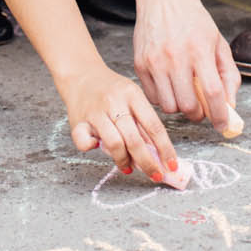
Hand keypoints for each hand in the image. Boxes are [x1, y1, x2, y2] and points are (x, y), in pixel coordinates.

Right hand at [59, 62, 184, 186]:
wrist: (81, 74)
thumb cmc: (110, 90)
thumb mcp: (132, 97)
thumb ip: (143, 123)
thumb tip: (159, 155)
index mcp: (132, 94)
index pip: (153, 126)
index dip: (165, 149)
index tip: (172, 166)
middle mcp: (114, 102)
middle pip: (134, 139)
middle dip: (148, 162)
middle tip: (155, 175)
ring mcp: (95, 112)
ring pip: (114, 143)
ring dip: (123, 160)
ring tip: (128, 167)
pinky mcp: (78, 121)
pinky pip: (85, 143)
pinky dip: (92, 149)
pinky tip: (98, 147)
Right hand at [130, 0, 242, 136]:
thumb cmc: (193, 19)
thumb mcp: (218, 42)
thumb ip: (228, 74)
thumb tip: (230, 104)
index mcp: (199, 50)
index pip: (212, 92)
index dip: (220, 114)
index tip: (223, 124)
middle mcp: (175, 57)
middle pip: (187, 105)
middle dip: (198, 114)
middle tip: (201, 108)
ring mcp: (155, 62)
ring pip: (168, 106)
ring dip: (179, 107)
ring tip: (184, 94)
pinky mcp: (139, 64)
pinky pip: (152, 97)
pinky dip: (163, 98)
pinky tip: (169, 85)